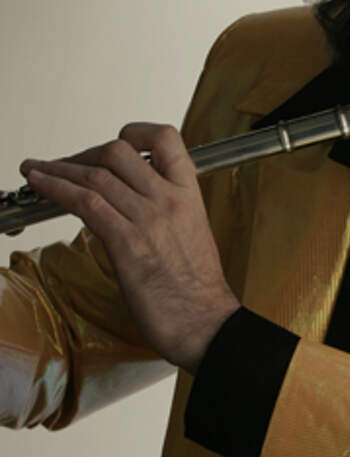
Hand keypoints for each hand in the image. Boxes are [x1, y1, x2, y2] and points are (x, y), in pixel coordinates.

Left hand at [21, 124, 239, 373]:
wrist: (206, 324)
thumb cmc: (198, 292)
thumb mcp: (190, 237)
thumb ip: (162, 214)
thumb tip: (126, 206)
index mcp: (189, 196)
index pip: (166, 139)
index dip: (135, 132)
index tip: (116, 140)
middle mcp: (169, 200)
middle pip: (118, 151)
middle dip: (83, 154)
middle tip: (65, 166)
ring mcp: (148, 220)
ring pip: (95, 174)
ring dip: (58, 169)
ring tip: (36, 171)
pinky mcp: (128, 243)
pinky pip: (86, 203)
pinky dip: (56, 189)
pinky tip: (41, 185)